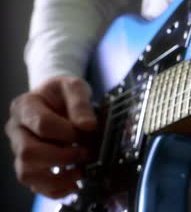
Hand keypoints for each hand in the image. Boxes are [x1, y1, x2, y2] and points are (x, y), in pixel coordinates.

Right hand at [5, 76, 96, 197]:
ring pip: (27, 173)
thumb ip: (80, 103)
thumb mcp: (74, 86)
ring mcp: (20, 150)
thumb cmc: (64, 93)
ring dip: (58, 177)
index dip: (67, 132)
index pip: (42, 125)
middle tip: (86, 153)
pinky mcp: (29, 166)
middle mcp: (16, 130)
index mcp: (24, 106)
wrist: (58, 100)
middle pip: (29, 153)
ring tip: (81, 171)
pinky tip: (75, 183)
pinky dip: (56, 189)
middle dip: (62, 157)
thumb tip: (88, 125)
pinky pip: (35, 186)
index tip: (87, 131)